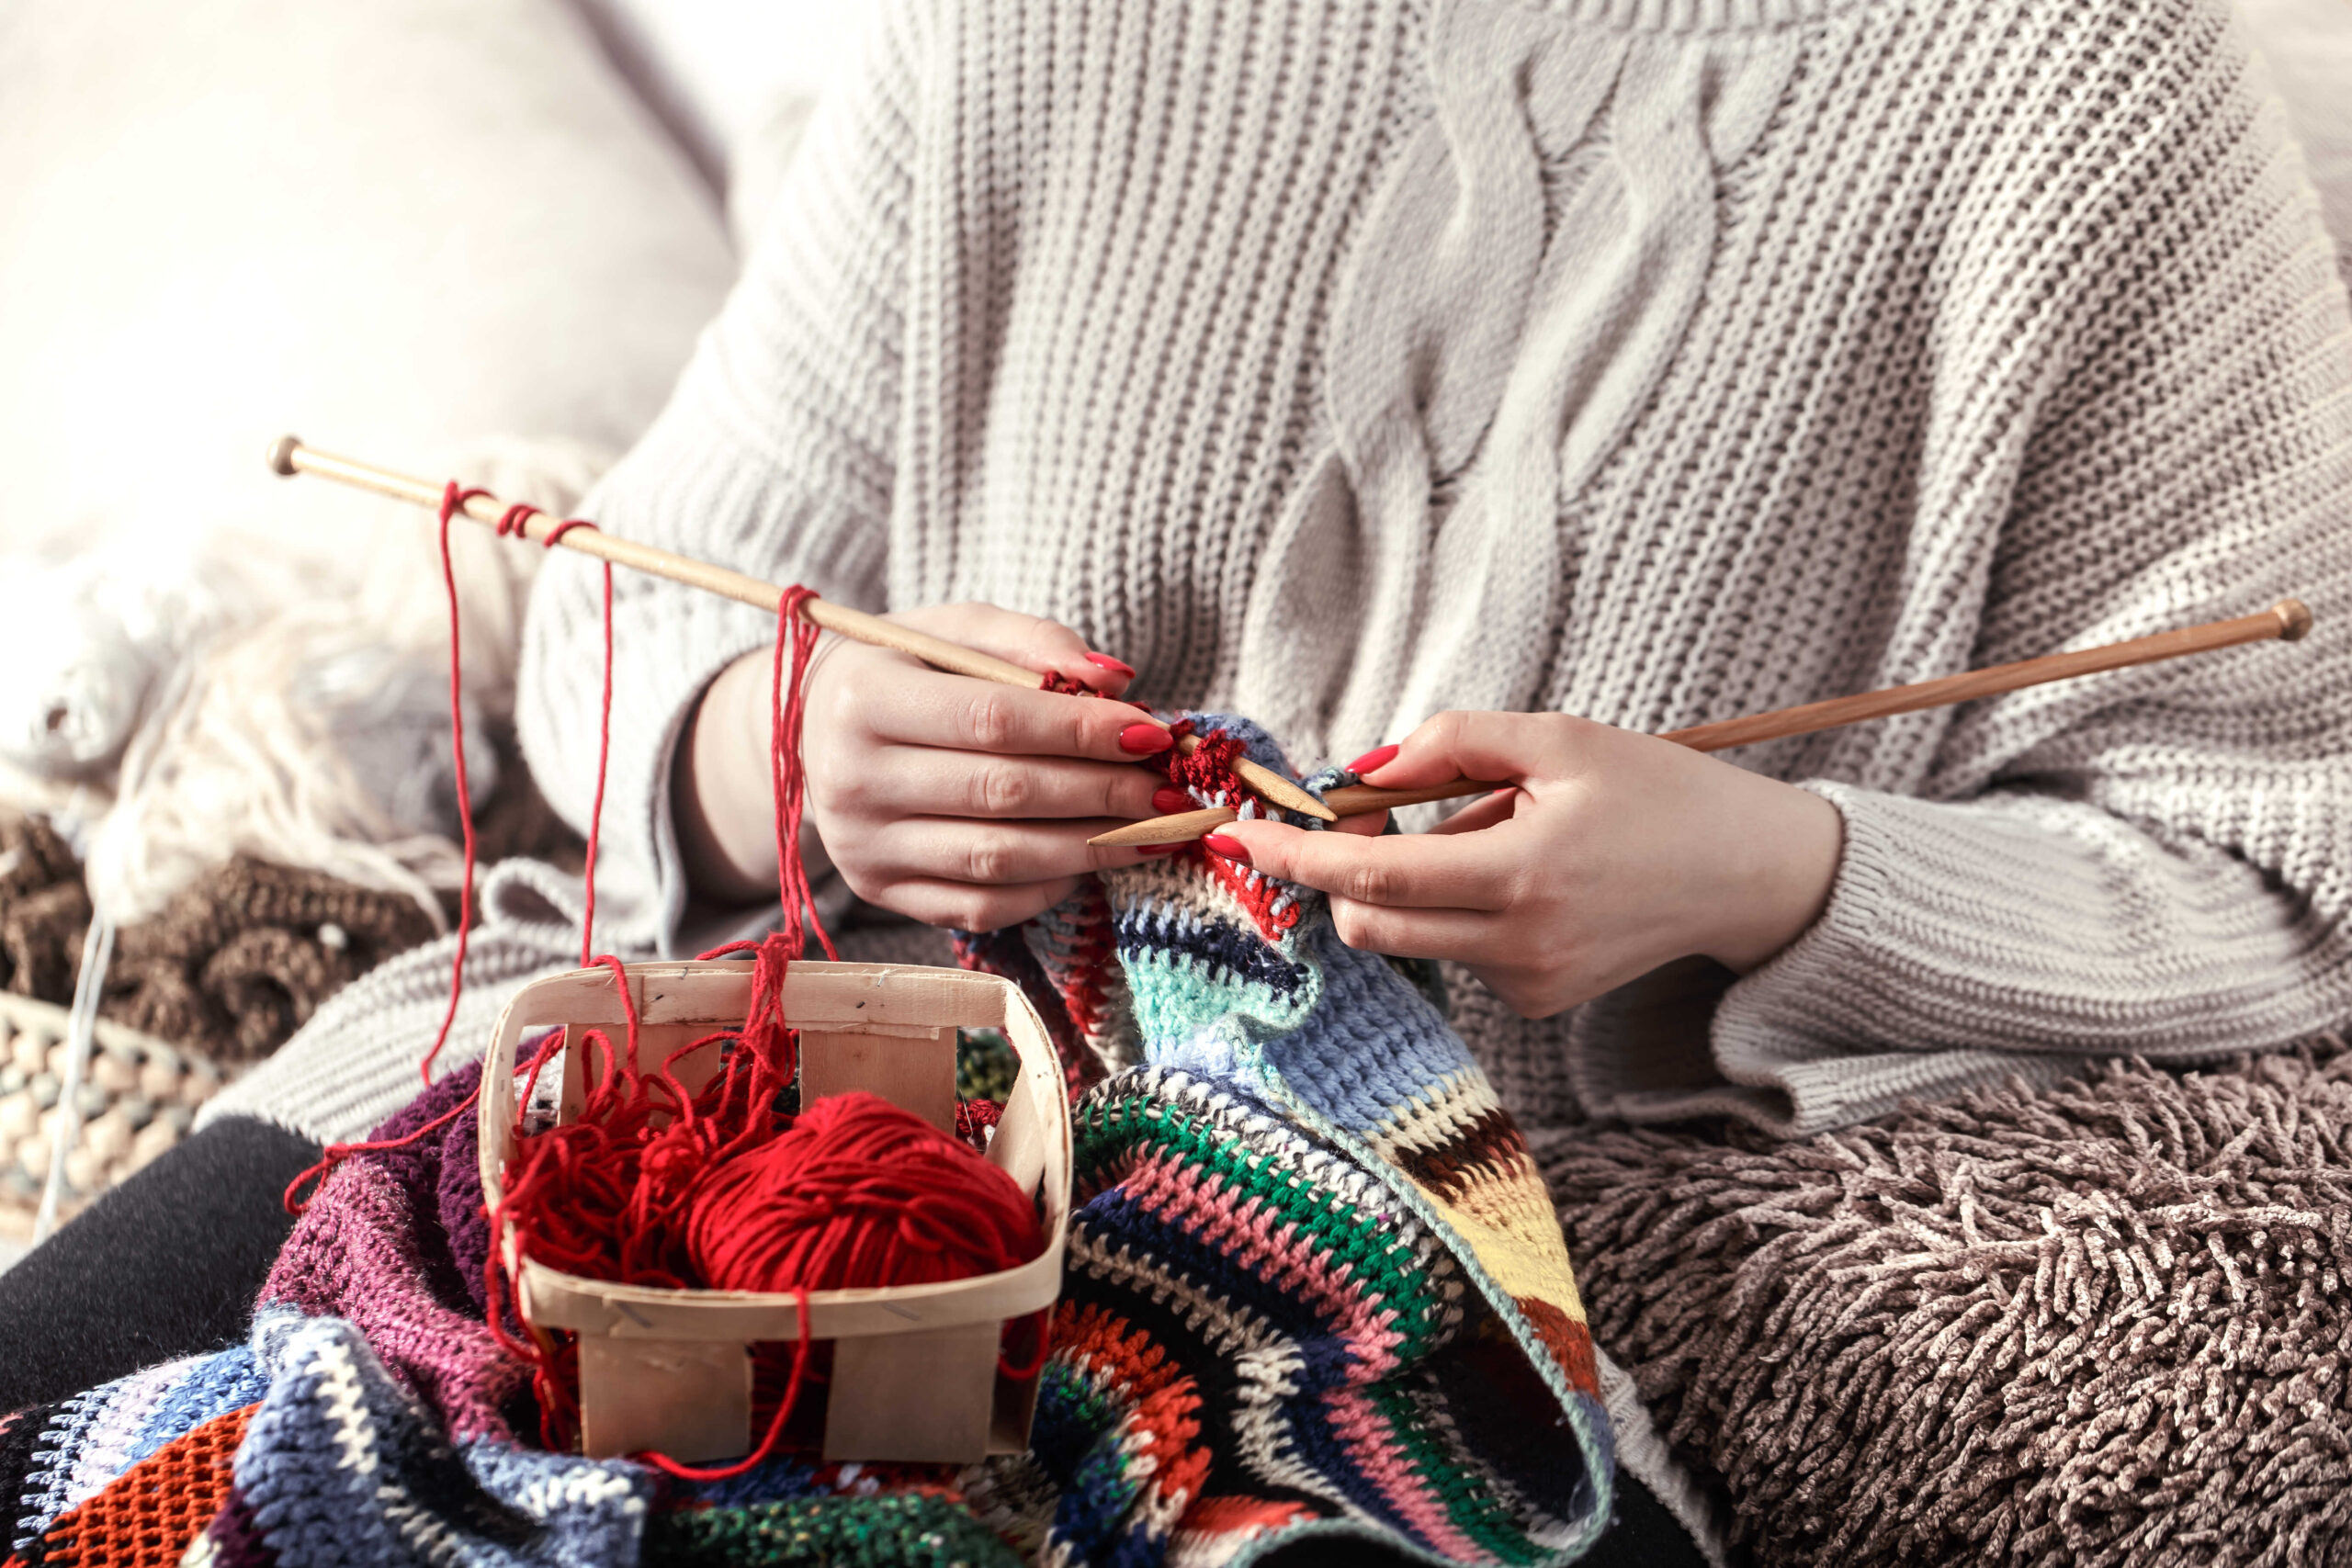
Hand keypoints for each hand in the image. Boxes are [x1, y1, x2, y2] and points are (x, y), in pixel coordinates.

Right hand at [678, 603, 1173, 928]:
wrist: (813, 731)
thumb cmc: (906, 669)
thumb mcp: (956, 630)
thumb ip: (1035, 643)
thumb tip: (1119, 683)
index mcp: (863, 700)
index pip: (993, 720)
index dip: (1082, 730)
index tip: (1153, 733)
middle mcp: (850, 780)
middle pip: (1003, 793)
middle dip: (1103, 792)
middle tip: (1170, 790)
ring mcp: (862, 848)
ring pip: (999, 858)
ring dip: (1091, 847)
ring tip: (1154, 830)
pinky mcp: (879, 892)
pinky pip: (981, 906)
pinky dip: (1048, 887)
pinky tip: (1091, 860)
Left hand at [1211, 712, 1842, 1017]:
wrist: (1745, 872)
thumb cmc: (1656, 791)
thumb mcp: (1559, 738)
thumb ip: (1452, 742)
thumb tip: (1360, 772)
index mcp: (1521, 874)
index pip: (1373, 877)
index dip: (1296, 855)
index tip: (1237, 834)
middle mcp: (1519, 944)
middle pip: (1370, 923)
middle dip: (1342, 871)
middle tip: (1374, 812)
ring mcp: (1528, 983)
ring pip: (1409, 936)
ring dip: (1412, 884)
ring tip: (1496, 835)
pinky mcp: (1537, 1000)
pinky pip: (1456, 951)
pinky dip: (1458, 909)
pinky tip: (1525, 877)